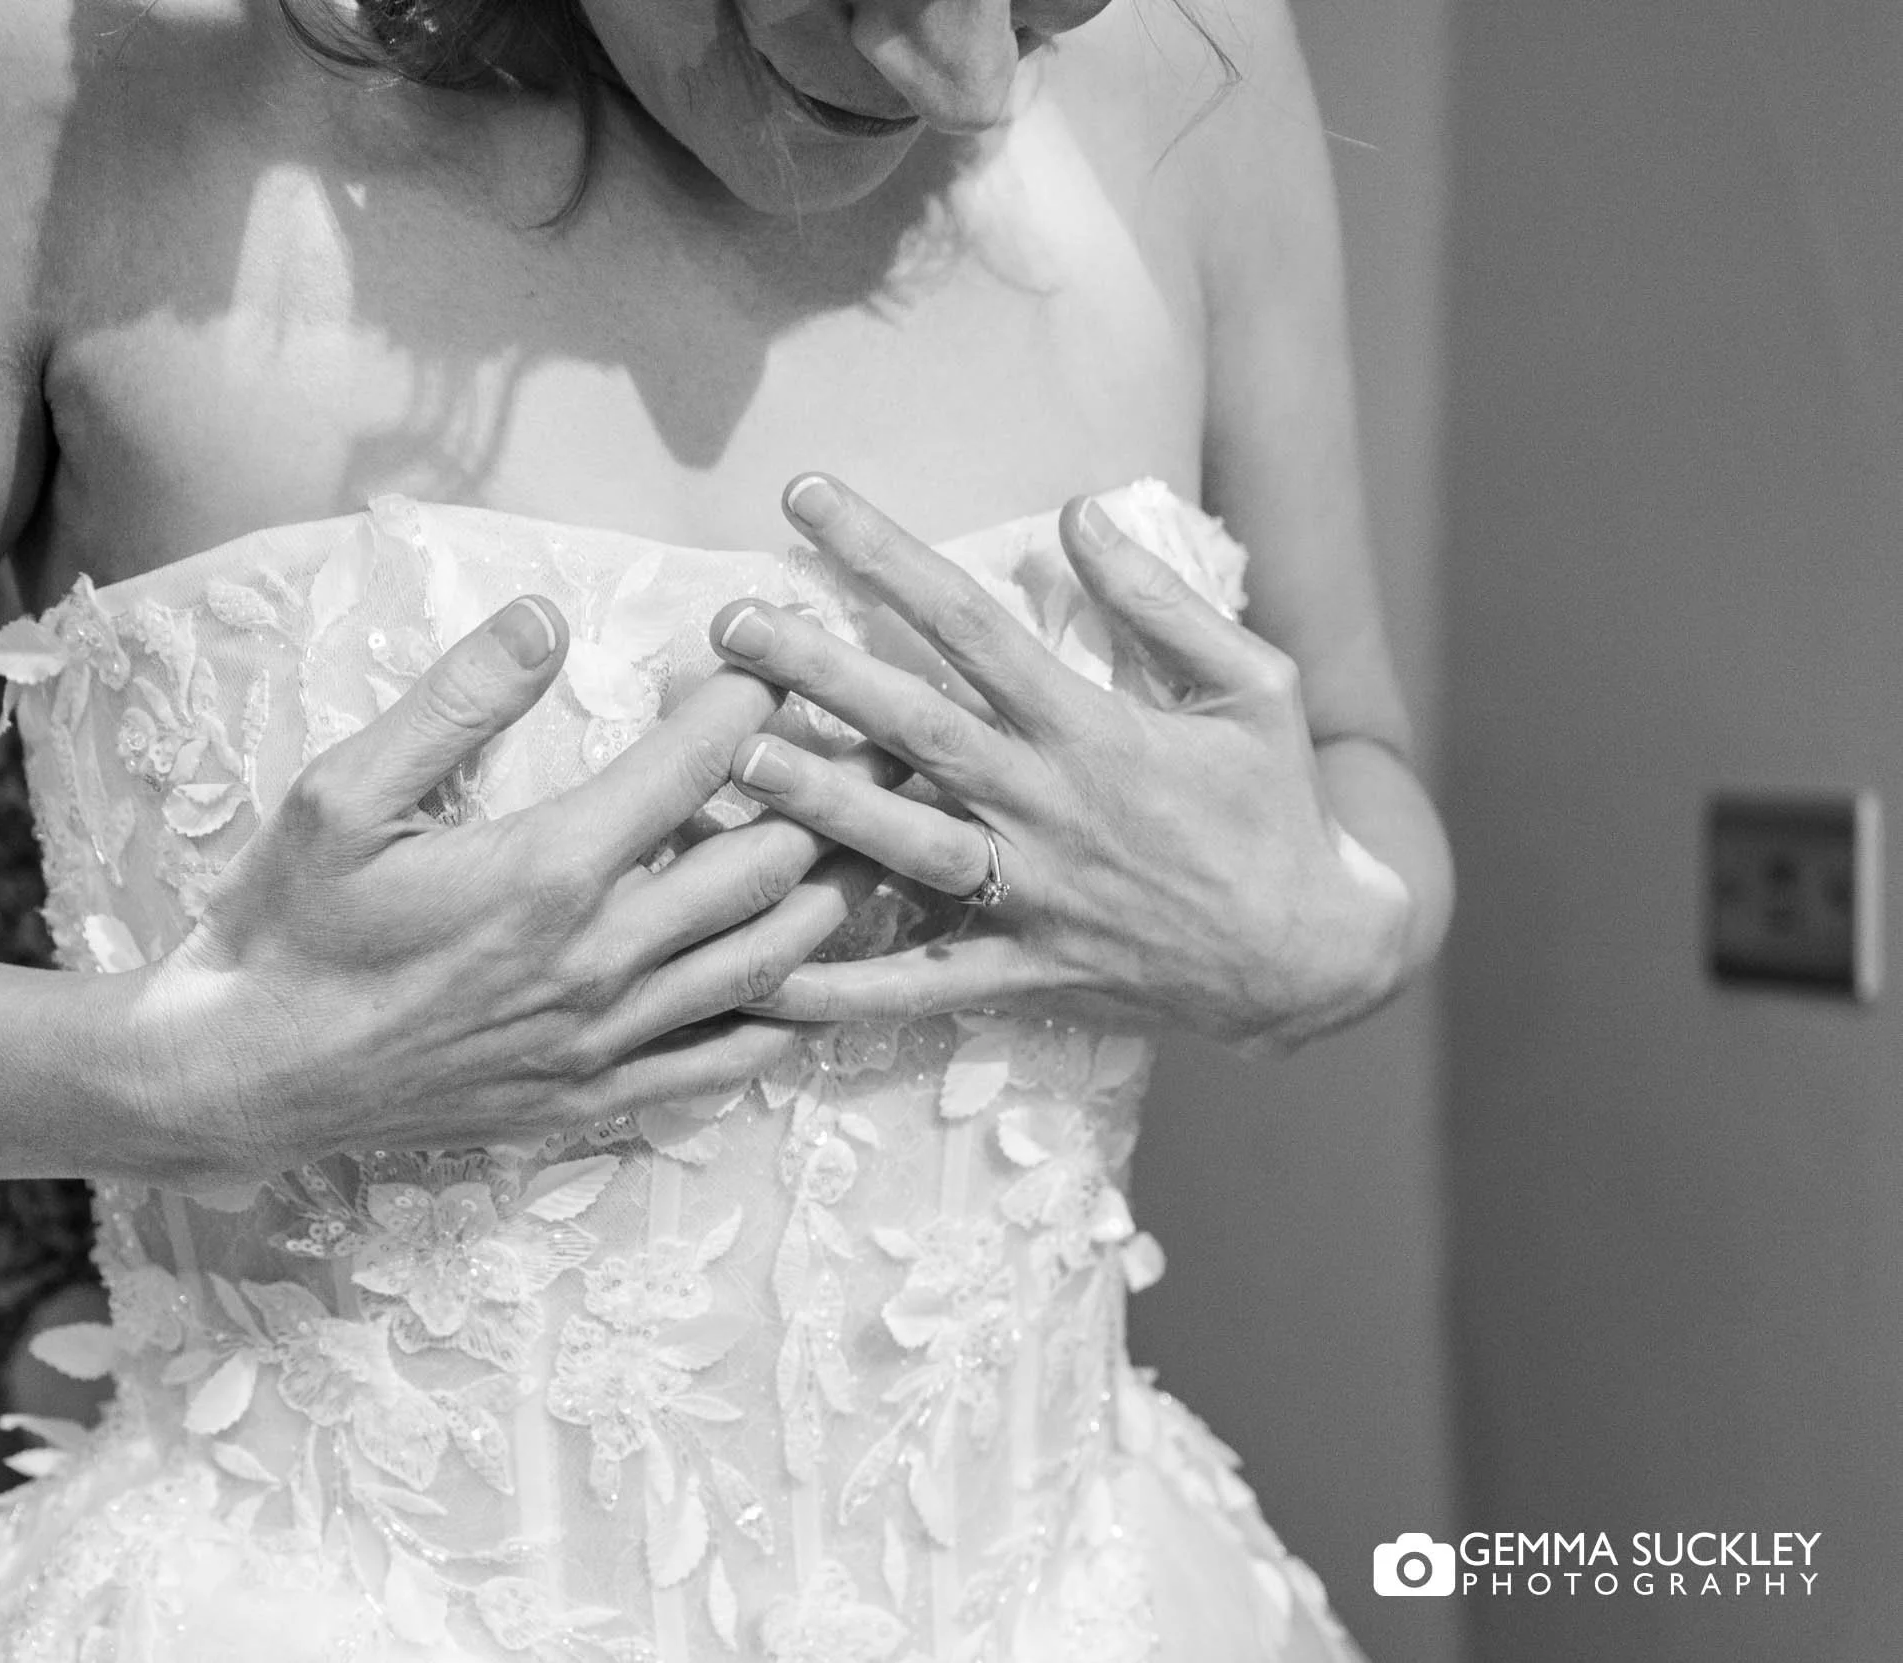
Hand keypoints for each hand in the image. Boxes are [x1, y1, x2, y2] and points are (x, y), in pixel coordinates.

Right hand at [130, 594, 883, 1184]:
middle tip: (861, 741)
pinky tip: (817, 976)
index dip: (752, 699)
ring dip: (833, 894)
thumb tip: (543, 615)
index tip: (772, 662)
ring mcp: (605, 1039)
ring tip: (871, 840)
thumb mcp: (340, 794)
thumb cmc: (289, 928)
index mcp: (547, 870)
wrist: (247, 1078)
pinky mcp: (594, 1097)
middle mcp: (599, 959)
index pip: (698, 764)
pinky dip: (791, 1014)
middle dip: (827, 791)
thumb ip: (453, 701)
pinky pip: (729, 1062)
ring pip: (771, 962)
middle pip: (769, 863)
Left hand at [705, 474, 1412, 1051]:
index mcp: (1093, 727)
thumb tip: (1079, 509)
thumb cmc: (1278, 809)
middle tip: (730, 622)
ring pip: (903, 843)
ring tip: (738, 758)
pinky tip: (766, 973)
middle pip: (914, 725)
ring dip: (818, 802)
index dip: (883, 553)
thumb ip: (1161, 600)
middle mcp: (1047, 806)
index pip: (968, 621)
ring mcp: (1030, 894)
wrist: (1315, 957)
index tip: (807, 498)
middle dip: (817, 669)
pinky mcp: (1024, 969)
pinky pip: (920, 986)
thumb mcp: (1255, 684)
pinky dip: (843, 987)